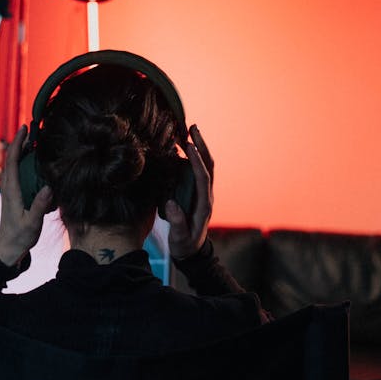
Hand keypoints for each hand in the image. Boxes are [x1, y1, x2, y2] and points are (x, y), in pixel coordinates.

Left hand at [0, 125, 53, 266]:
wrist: (8, 248)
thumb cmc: (20, 236)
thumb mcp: (32, 223)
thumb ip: (39, 206)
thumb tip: (48, 188)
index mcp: (11, 191)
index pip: (11, 161)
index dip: (17, 143)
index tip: (24, 129)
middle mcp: (8, 188)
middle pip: (11, 158)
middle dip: (20, 142)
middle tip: (33, 130)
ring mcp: (9, 191)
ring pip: (13, 165)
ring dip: (21, 152)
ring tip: (35, 142)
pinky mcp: (12, 195)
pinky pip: (16, 173)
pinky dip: (23, 163)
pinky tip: (35, 162)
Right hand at [164, 124, 212, 260]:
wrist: (191, 252)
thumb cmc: (185, 245)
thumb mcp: (180, 238)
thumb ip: (177, 222)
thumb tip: (172, 203)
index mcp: (204, 204)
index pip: (203, 177)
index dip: (197, 161)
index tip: (189, 146)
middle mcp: (207, 195)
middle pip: (208, 165)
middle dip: (202, 145)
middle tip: (193, 127)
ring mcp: (204, 193)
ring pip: (205, 165)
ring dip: (198, 147)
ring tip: (188, 131)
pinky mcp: (198, 192)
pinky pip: (197, 170)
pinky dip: (192, 156)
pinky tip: (181, 148)